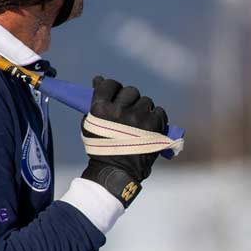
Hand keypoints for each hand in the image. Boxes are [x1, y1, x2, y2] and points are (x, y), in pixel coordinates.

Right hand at [81, 76, 168, 205]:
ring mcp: (139, 117)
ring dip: (143, 108)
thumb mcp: (91, 123)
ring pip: (146, 101)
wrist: (117, 170)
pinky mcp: (155, 125)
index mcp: (101, 108)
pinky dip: (156, 117)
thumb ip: (96, 102)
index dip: (114, 88)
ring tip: (139, 121)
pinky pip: (159, 112)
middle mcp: (120, 110)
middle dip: (130, 99)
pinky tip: (150, 126)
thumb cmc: (101, 146)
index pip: (110, 84)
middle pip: (130, 91)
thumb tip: (99, 80)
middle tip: (129, 110)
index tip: (115, 94)